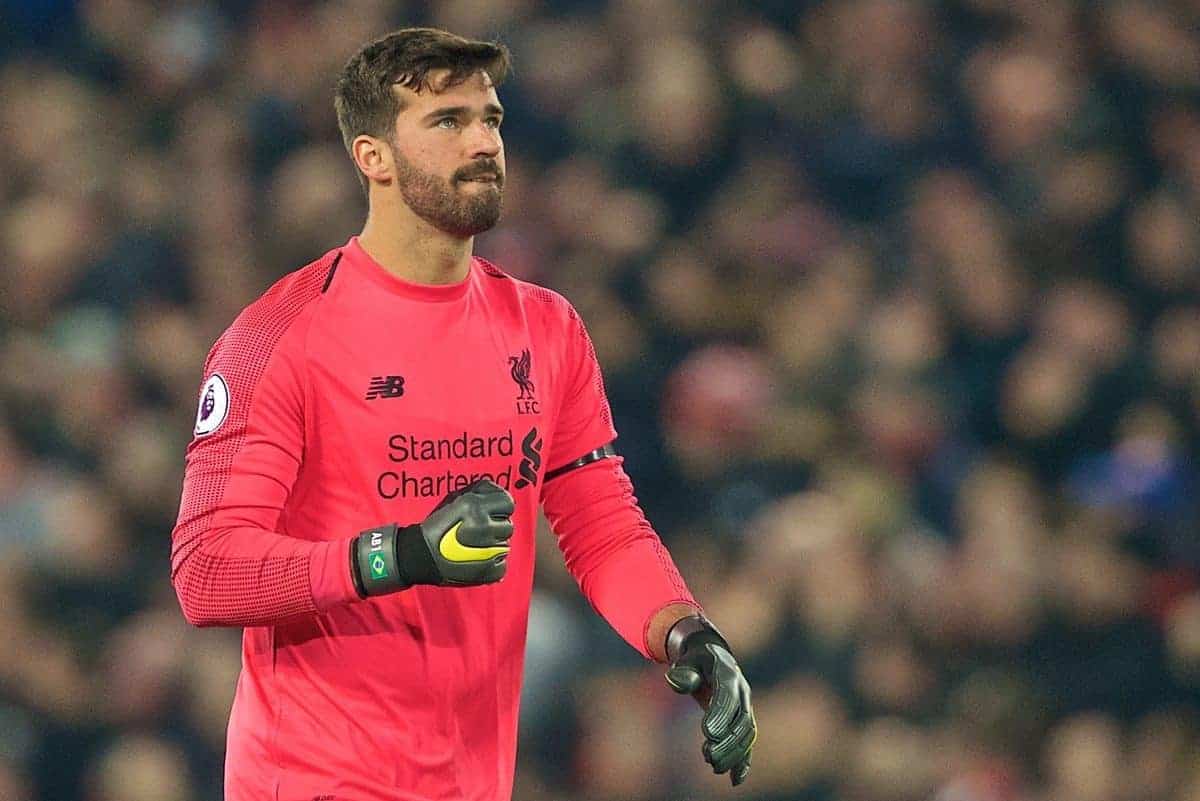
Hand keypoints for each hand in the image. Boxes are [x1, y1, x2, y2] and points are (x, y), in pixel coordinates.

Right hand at [352, 479, 514, 595]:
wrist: (419, 555)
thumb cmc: (436, 525)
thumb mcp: (454, 498)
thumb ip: (478, 491)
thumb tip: (495, 492)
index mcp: (476, 507)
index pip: (508, 502)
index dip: (500, 507)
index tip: (491, 512)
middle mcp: (484, 527)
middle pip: (507, 525)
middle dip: (495, 527)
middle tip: (478, 531)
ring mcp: (489, 551)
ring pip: (504, 545)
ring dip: (494, 545)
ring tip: (475, 546)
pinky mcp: (489, 572)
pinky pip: (501, 565)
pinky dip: (492, 564)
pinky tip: (477, 560)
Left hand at [665, 615, 756, 785]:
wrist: (712, 656)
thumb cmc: (694, 660)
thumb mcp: (686, 659)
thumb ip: (682, 670)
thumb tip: (679, 682)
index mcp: (728, 673)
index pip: (727, 695)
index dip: (721, 714)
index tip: (708, 734)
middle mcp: (742, 690)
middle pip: (741, 719)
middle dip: (727, 741)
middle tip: (709, 757)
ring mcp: (745, 706)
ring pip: (746, 734)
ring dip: (733, 753)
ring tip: (713, 766)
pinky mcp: (743, 719)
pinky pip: (747, 742)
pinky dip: (744, 761)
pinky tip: (735, 779)